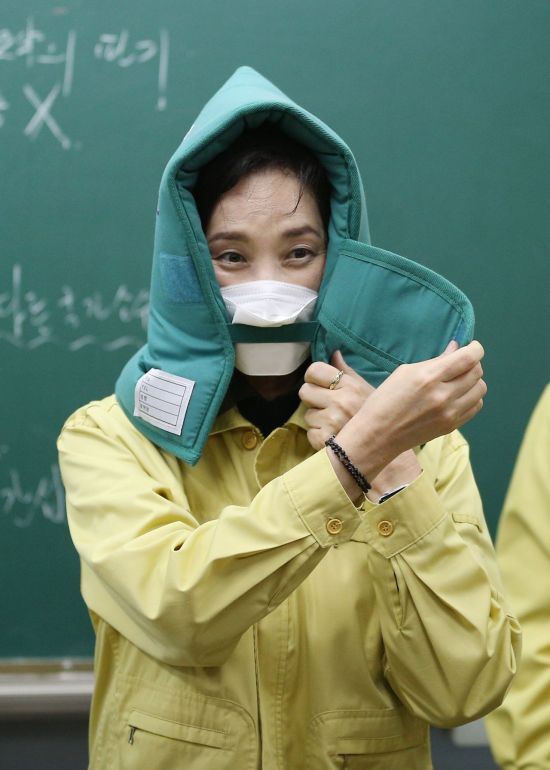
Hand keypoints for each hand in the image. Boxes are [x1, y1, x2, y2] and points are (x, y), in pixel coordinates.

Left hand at [299, 350, 371, 449]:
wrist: (384, 444)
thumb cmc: (373, 416)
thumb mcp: (365, 390)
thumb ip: (346, 372)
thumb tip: (333, 353)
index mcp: (350, 386)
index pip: (314, 370)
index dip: (313, 378)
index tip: (319, 385)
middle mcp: (341, 401)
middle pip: (305, 391)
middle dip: (312, 400)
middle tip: (326, 407)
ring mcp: (333, 421)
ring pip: (307, 415)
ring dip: (317, 421)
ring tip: (334, 425)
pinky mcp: (325, 440)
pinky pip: (310, 433)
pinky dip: (318, 437)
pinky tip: (333, 438)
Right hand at [342, 340, 486, 468]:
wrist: (379, 435)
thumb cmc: (386, 399)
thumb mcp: (405, 372)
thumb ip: (434, 361)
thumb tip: (456, 348)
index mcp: (428, 377)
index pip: (467, 358)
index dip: (476, 349)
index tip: (473, 346)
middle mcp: (443, 395)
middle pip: (476, 372)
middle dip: (473, 363)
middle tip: (462, 363)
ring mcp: (449, 413)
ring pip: (480, 389)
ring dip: (474, 381)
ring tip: (460, 380)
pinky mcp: (451, 426)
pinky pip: (475, 406)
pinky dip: (471, 397)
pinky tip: (458, 395)